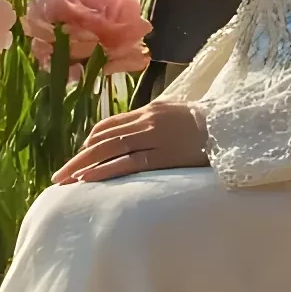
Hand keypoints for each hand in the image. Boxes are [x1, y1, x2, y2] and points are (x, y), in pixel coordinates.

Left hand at [53, 99, 208, 182]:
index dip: (90, 143)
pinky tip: (89, 179)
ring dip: (84, 166)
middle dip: (78, 158)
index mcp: (148, 110)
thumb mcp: (174, 114)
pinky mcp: (163, 157)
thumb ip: (152, 121)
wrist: (230, 128)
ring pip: (110, 150)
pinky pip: (128, 164)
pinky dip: (105, 171)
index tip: (79, 158)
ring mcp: (154, 138)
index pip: (109, 125)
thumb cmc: (204, 124)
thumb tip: (130, 134)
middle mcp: (147, 122)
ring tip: (66, 180)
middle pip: (103, 139)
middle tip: (59, 174)